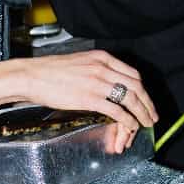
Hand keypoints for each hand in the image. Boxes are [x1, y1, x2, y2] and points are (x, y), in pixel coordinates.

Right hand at [23, 50, 157, 153]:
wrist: (31, 76)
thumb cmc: (50, 71)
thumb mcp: (80, 62)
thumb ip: (97, 69)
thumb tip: (108, 83)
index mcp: (102, 58)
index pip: (133, 74)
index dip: (143, 90)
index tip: (147, 101)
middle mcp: (103, 67)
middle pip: (136, 86)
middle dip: (147, 103)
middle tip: (152, 116)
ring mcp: (97, 82)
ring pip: (130, 98)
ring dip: (141, 113)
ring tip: (145, 123)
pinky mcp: (90, 98)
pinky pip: (117, 110)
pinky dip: (127, 119)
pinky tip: (130, 125)